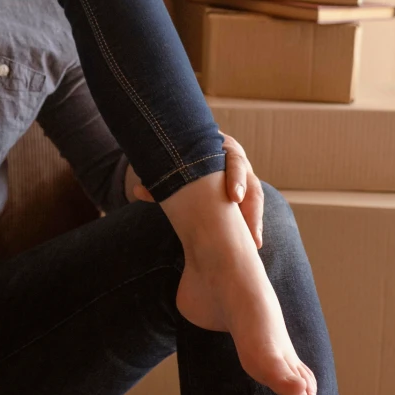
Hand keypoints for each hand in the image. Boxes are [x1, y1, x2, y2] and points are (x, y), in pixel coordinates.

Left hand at [125, 136, 263, 246]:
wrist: (192, 153)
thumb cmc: (183, 158)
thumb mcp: (175, 164)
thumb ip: (161, 179)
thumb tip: (138, 191)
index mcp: (224, 149)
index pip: (235, 161)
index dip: (236, 179)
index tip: (234, 198)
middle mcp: (239, 164)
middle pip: (252, 184)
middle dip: (251, 209)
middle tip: (251, 233)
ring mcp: (245, 178)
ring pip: (255, 199)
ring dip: (255, 221)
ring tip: (255, 244)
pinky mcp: (245, 193)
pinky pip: (251, 209)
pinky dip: (251, 225)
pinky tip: (252, 244)